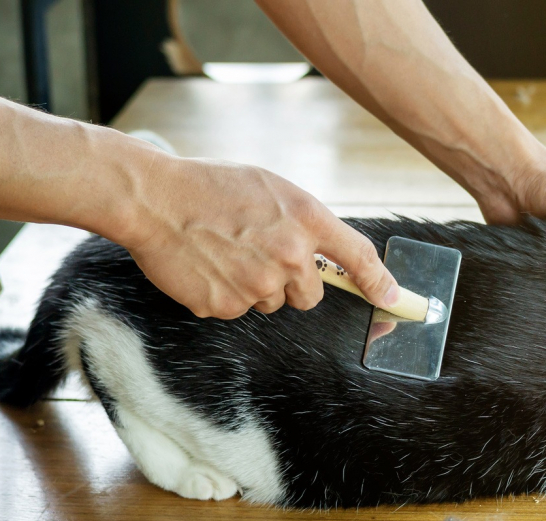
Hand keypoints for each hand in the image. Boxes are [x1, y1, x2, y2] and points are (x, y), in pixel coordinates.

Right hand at [120, 157, 399, 319]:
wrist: (153, 199)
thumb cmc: (210, 187)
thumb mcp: (270, 189)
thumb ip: (301, 220)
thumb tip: (320, 251)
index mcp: (306, 218)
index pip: (357, 256)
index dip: (379, 281)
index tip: (392, 297)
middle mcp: (290, 255)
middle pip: (311, 295)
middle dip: (292, 284)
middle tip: (259, 257)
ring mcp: (259, 284)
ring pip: (271, 303)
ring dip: (254, 287)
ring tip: (225, 253)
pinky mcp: (227, 305)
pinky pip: (236, 309)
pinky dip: (222, 294)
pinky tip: (205, 266)